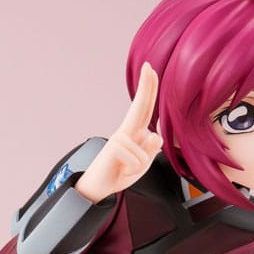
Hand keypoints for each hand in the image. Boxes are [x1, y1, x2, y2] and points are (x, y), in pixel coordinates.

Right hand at [75, 62, 161, 204]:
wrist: (99, 187)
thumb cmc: (120, 173)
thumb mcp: (143, 164)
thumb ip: (150, 151)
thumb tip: (155, 135)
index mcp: (135, 132)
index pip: (144, 109)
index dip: (148, 90)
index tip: (149, 69)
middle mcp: (127, 131)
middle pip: (140, 107)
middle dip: (146, 88)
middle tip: (148, 66)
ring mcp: (119, 139)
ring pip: (144, 154)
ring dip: (139, 166)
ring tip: (126, 170)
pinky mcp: (113, 149)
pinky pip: (136, 160)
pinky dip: (132, 170)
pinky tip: (120, 170)